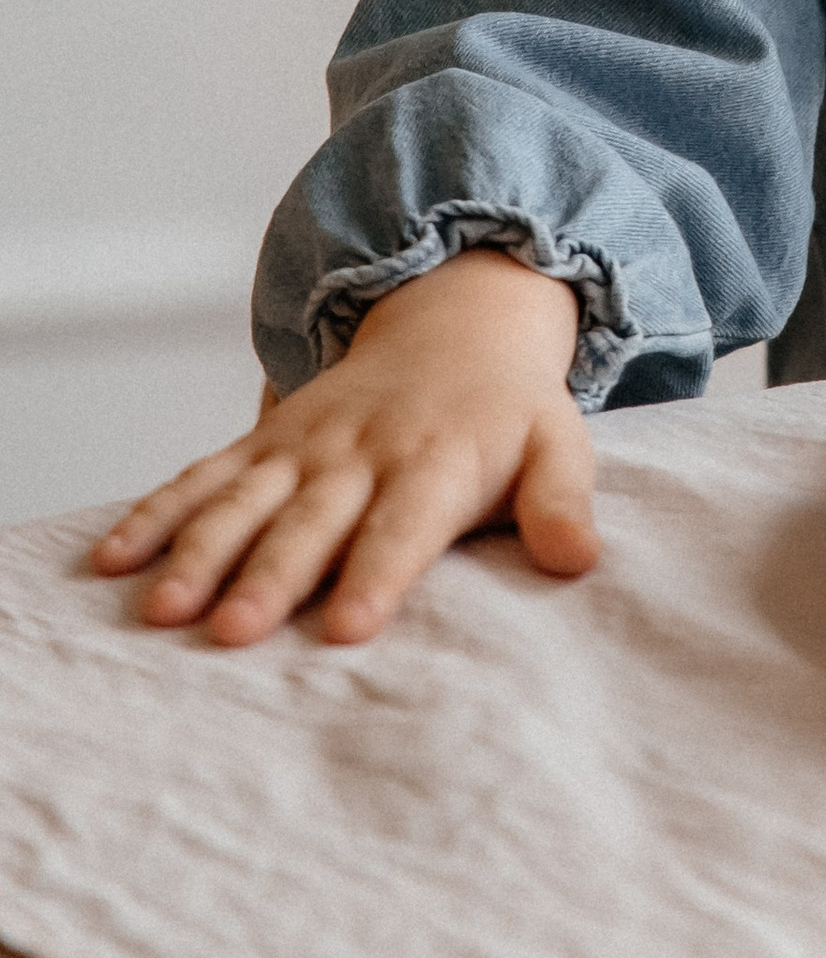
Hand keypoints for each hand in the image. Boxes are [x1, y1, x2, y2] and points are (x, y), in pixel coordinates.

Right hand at [89, 248, 598, 644]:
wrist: (459, 325)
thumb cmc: (510, 411)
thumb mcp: (559, 442)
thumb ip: (563, 501)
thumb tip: (581, 559)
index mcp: (436, 461)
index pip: (405, 526)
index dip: (377, 574)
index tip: (347, 628)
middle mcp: (361, 453)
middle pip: (311, 522)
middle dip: (271, 576)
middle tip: (232, 632)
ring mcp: (304, 447)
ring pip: (244, 500)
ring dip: (201, 552)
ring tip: (163, 611)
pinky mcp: (264, 442)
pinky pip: (202, 476)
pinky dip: (155, 513)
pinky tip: (112, 560)